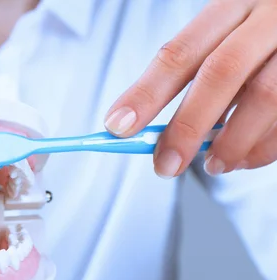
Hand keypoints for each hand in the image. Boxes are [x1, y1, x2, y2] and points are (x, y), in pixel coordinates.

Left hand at [104, 0, 276, 177]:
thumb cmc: (266, 38)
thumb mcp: (232, 37)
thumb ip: (200, 76)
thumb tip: (161, 133)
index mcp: (234, 6)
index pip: (179, 52)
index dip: (146, 93)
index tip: (118, 125)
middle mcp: (268, 18)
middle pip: (221, 72)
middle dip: (187, 126)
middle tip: (165, 164)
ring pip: (265, 97)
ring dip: (232, 142)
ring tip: (213, 165)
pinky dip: (265, 147)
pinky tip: (246, 158)